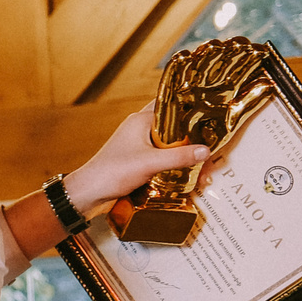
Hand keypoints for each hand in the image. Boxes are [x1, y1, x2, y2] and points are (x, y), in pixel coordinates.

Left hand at [63, 104, 208, 213]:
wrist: (89, 194)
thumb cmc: (112, 173)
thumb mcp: (150, 163)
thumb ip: (179, 156)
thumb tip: (206, 151)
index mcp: (140, 120)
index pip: (172, 106)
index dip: (191, 112)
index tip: (211, 119)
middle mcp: (140, 128)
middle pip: (174, 127)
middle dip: (192, 138)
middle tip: (211, 149)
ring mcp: (139, 145)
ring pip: (170, 144)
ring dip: (185, 154)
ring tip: (203, 167)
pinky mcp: (139, 160)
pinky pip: (163, 157)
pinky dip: (175, 164)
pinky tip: (188, 175)